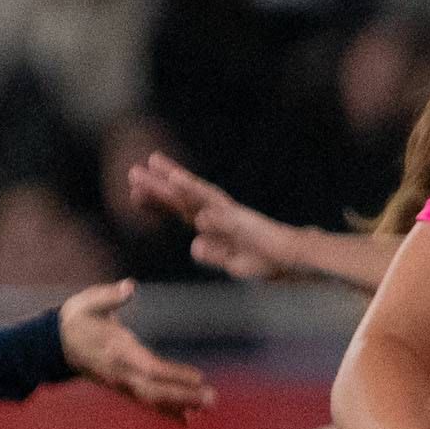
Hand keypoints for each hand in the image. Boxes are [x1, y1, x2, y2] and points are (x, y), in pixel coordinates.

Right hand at [58, 281, 214, 417]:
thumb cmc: (78, 319)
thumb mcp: (88, 302)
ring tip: (207, 408)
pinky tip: (189, 418)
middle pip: (156, 390)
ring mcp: (122, 384)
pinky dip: (168, 411)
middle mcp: (121, 373)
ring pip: (154, 399)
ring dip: (181, 405)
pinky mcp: (123, 388)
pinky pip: (148, 402)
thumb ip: (109, 296)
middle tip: (212, 399)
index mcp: (117, 351)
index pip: (150, 367)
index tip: (198, 378)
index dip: (174, 374)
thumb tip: (129, 287)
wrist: (57, 344)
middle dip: (184, 396)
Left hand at [122, 151, 303, 280]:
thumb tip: (195, 244)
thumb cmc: (269, 261)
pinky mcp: (244, 219)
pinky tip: (180, 186)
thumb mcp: (234, 262)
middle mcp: (221, 215)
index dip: (158, 203)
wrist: (297, 260)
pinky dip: (199, 196)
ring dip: (177, 181)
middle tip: (132, 172)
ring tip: (156, 166)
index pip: (181, 211)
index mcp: (217, 226)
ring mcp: (232, 214)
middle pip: (184, 198)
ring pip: (198, 195)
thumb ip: (215, 253)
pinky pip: (217, 206)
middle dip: (159, 186)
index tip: (133, 194)